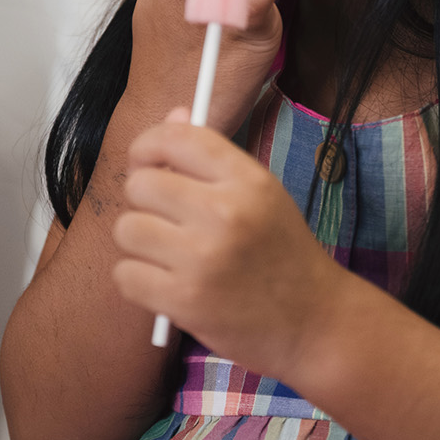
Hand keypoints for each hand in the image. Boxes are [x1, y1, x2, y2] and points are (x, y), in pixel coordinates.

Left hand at [112, 109, 347, 380]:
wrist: (314, 323)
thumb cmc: (283, 255)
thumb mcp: (262, 195)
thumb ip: (214, 159)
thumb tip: (173, 116)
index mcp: (247, 181)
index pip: (177, 139)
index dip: (149, 145)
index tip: (147, 161)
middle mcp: (225, 214)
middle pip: (140, 184)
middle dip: (143, 200)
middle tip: (163, 217)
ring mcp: (202, 260)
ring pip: (126, 229)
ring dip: (139, 243)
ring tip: (167, 254)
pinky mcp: (184, 301)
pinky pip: (125, 274)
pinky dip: (137, 280)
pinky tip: (164, 283)